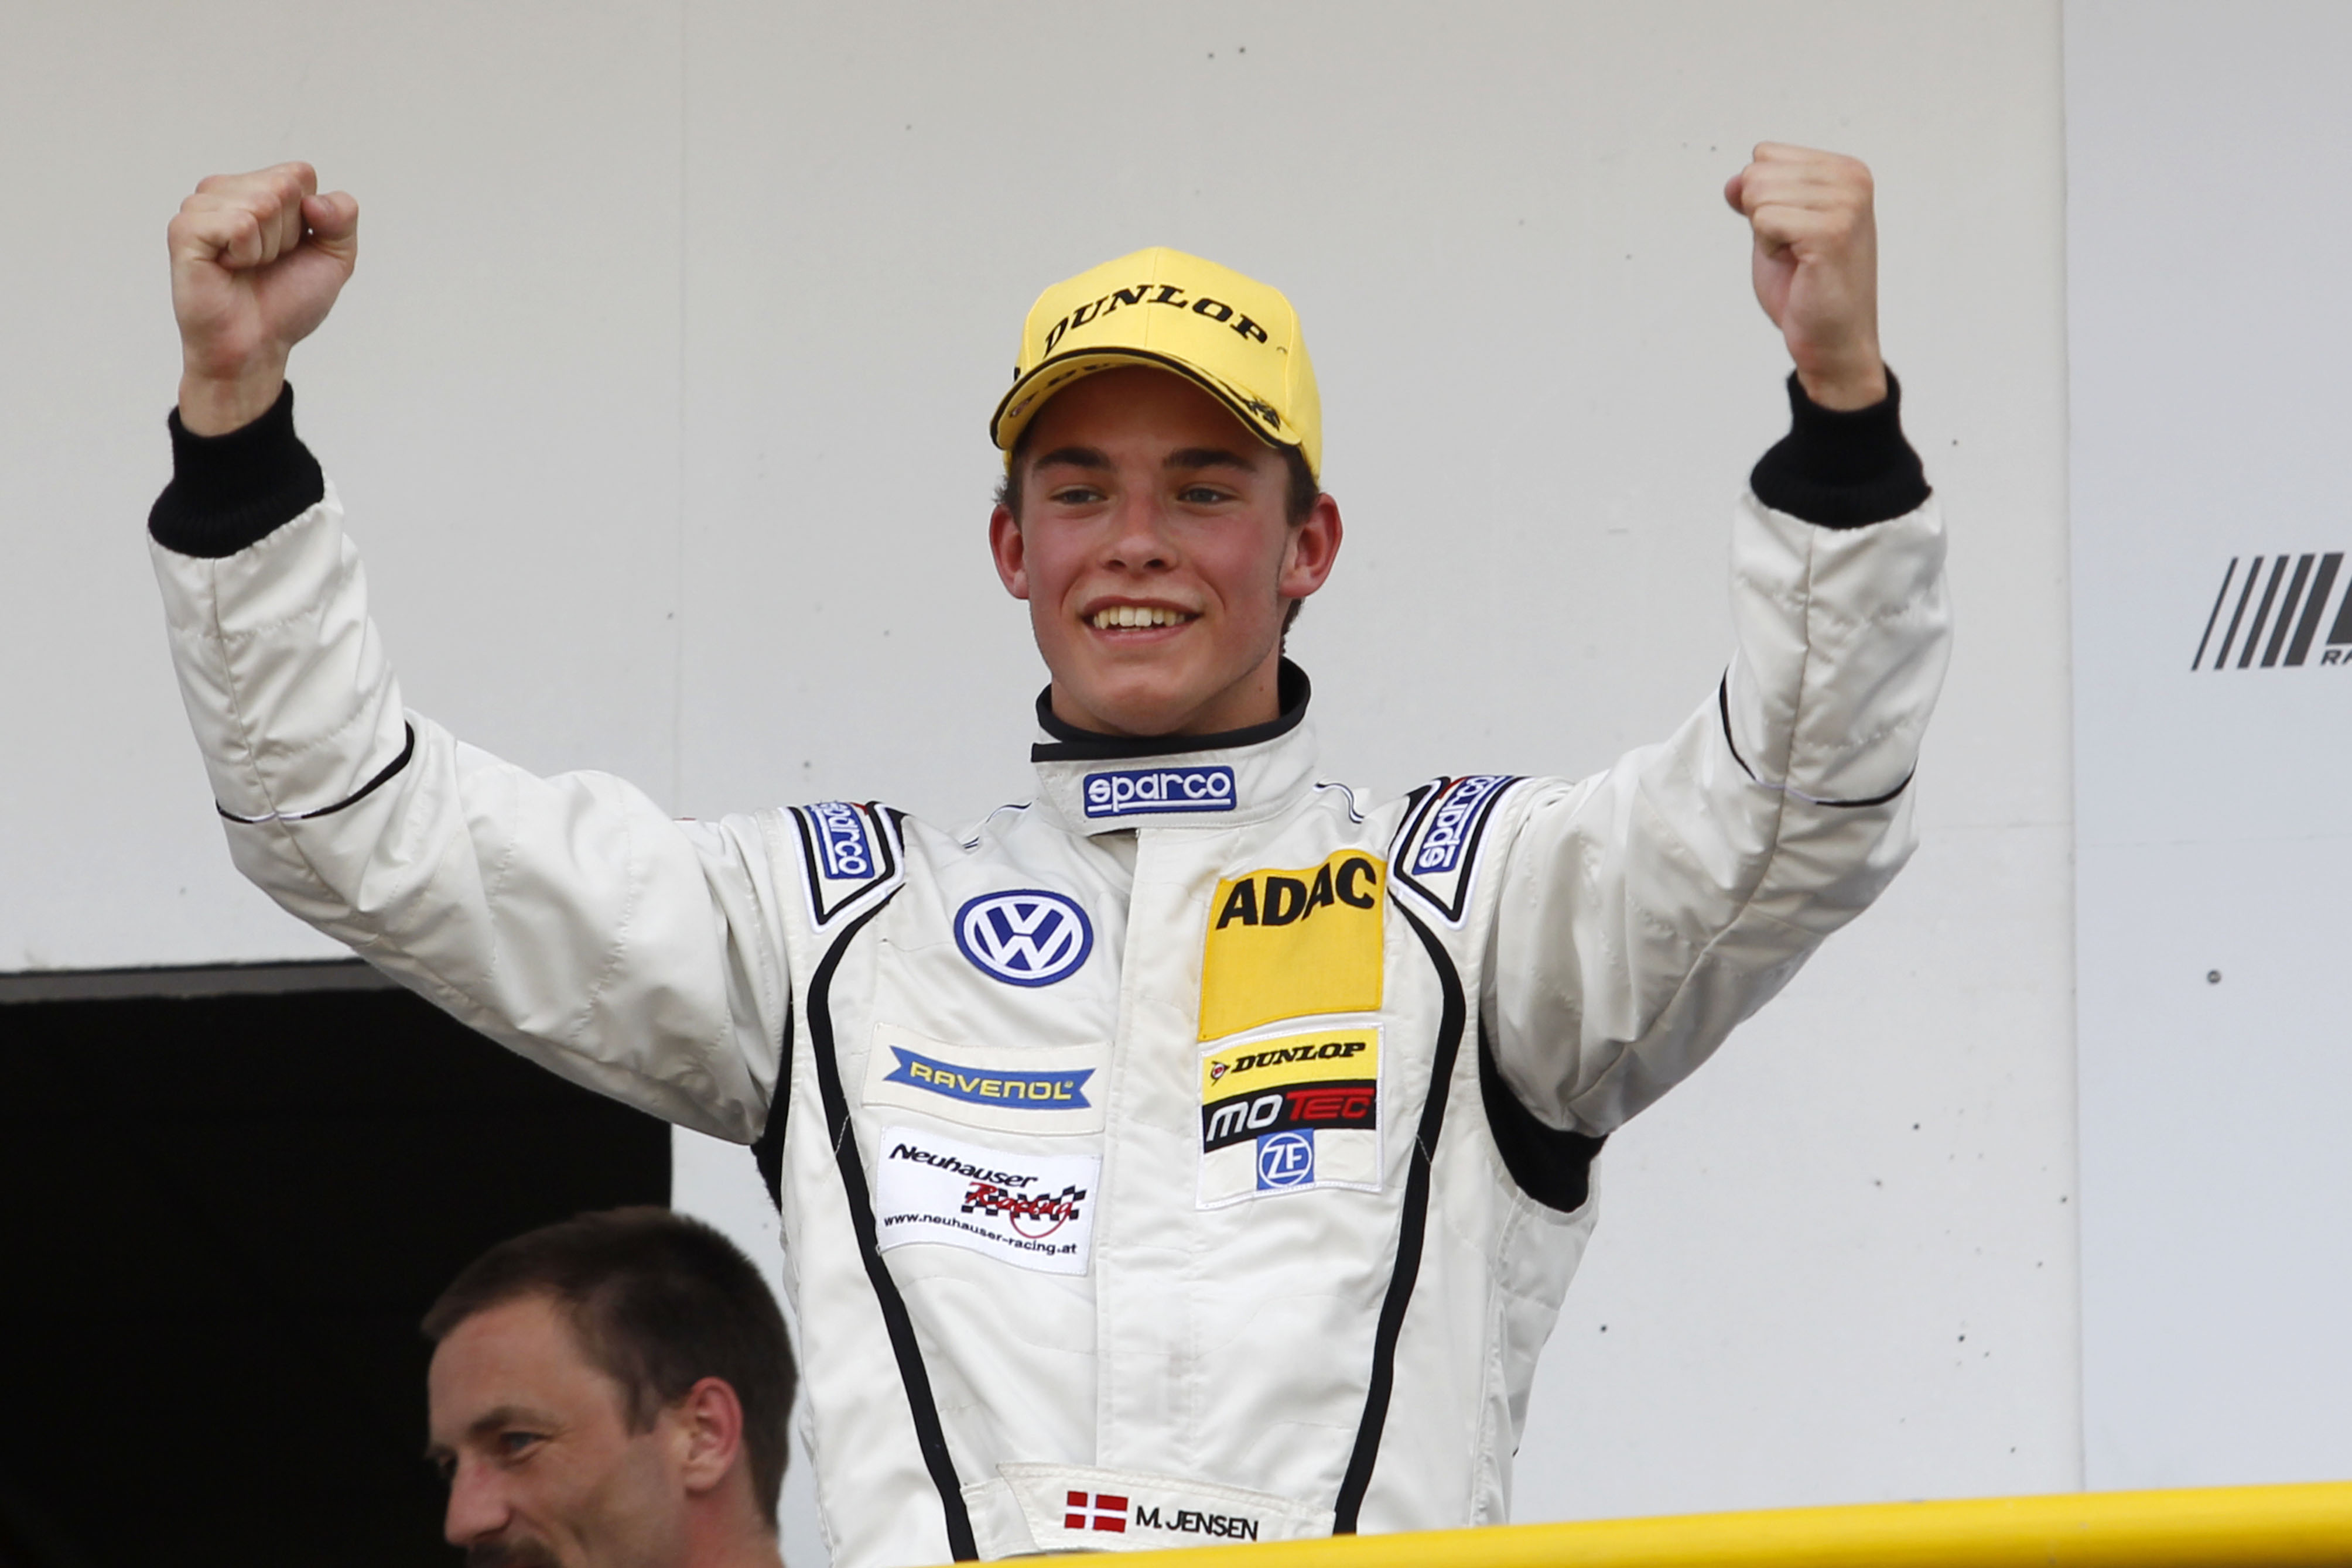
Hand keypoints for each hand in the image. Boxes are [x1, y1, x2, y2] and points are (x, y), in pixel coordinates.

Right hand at [169, 162, 358, 433]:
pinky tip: (228, 268)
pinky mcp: (185, 229)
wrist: (258, 345)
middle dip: (289, 234)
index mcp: (256, 188)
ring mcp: (200, 207)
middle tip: (266, 262)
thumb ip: (344, 216)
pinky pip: (238, 223)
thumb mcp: (335, 258)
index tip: (290, 250)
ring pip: (262, 204)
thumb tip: (314, 200)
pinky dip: (246, 253)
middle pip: (283, 186)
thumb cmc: (287, 301)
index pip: (300, 174)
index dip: (310, 219)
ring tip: (247, 267)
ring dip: (268, 247)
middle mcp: (224, 190)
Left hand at [1723, 144, 1884, 409]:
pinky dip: (1769, 248)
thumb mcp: (1775, 231)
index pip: (1765, 155)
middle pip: (1757, 172)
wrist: (1831, 340)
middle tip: (1792, 250)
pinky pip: (1764, 219)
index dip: (1761, 199)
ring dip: (1765, 235)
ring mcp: (1846, 202)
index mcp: (1845, 170)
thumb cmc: (1805, 289)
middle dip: (1759, 216)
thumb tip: (1733, 181)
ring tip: (1797, 259)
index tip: (1791, 232)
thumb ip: (1756, 198)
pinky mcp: (1832, 231)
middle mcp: (1852, 178)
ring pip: (1757, 194)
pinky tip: (1798, 266)